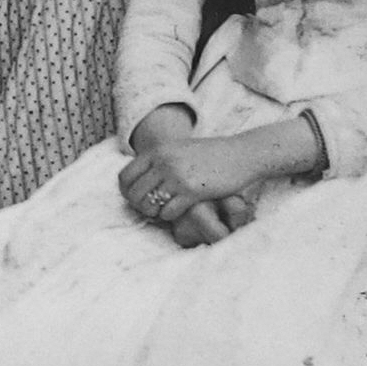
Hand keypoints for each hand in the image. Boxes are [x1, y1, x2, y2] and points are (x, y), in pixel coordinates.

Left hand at [119, 110, 271, 227]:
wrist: (242, 154)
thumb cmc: (211, 155)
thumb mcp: (179, 150)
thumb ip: (158, 161)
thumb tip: (136, 181)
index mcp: (158, 150)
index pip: (124, 176)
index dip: (126, 192)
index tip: (136, 199)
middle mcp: (164, 161)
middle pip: (134, 193)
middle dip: (140, 205)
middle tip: (152, 209)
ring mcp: (177, 176)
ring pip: (149, 204)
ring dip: (154, 212)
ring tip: (164, 211)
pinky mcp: (192, 191)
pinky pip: (168, 212)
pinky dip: (171, 216)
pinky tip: (180, 211)